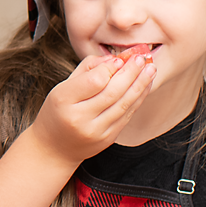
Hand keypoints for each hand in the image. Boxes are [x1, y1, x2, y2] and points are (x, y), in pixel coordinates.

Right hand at [30, 54, 154, 165]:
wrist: (54, 148)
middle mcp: (79, 118)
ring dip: (140, 85)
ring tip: (151, 69)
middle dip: (131, 73)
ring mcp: (95, 131)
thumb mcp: (63, 86)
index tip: (120, 58)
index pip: (93, 81)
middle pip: (112, 92)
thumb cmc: (58, 111)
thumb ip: (87, 69)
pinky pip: (127, 116)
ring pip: (124, 105)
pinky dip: (138, 99)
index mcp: (63, 100)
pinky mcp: (107, 139)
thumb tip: (115, 60)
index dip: (110, 68)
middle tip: (142, 58)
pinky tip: (144, 86)